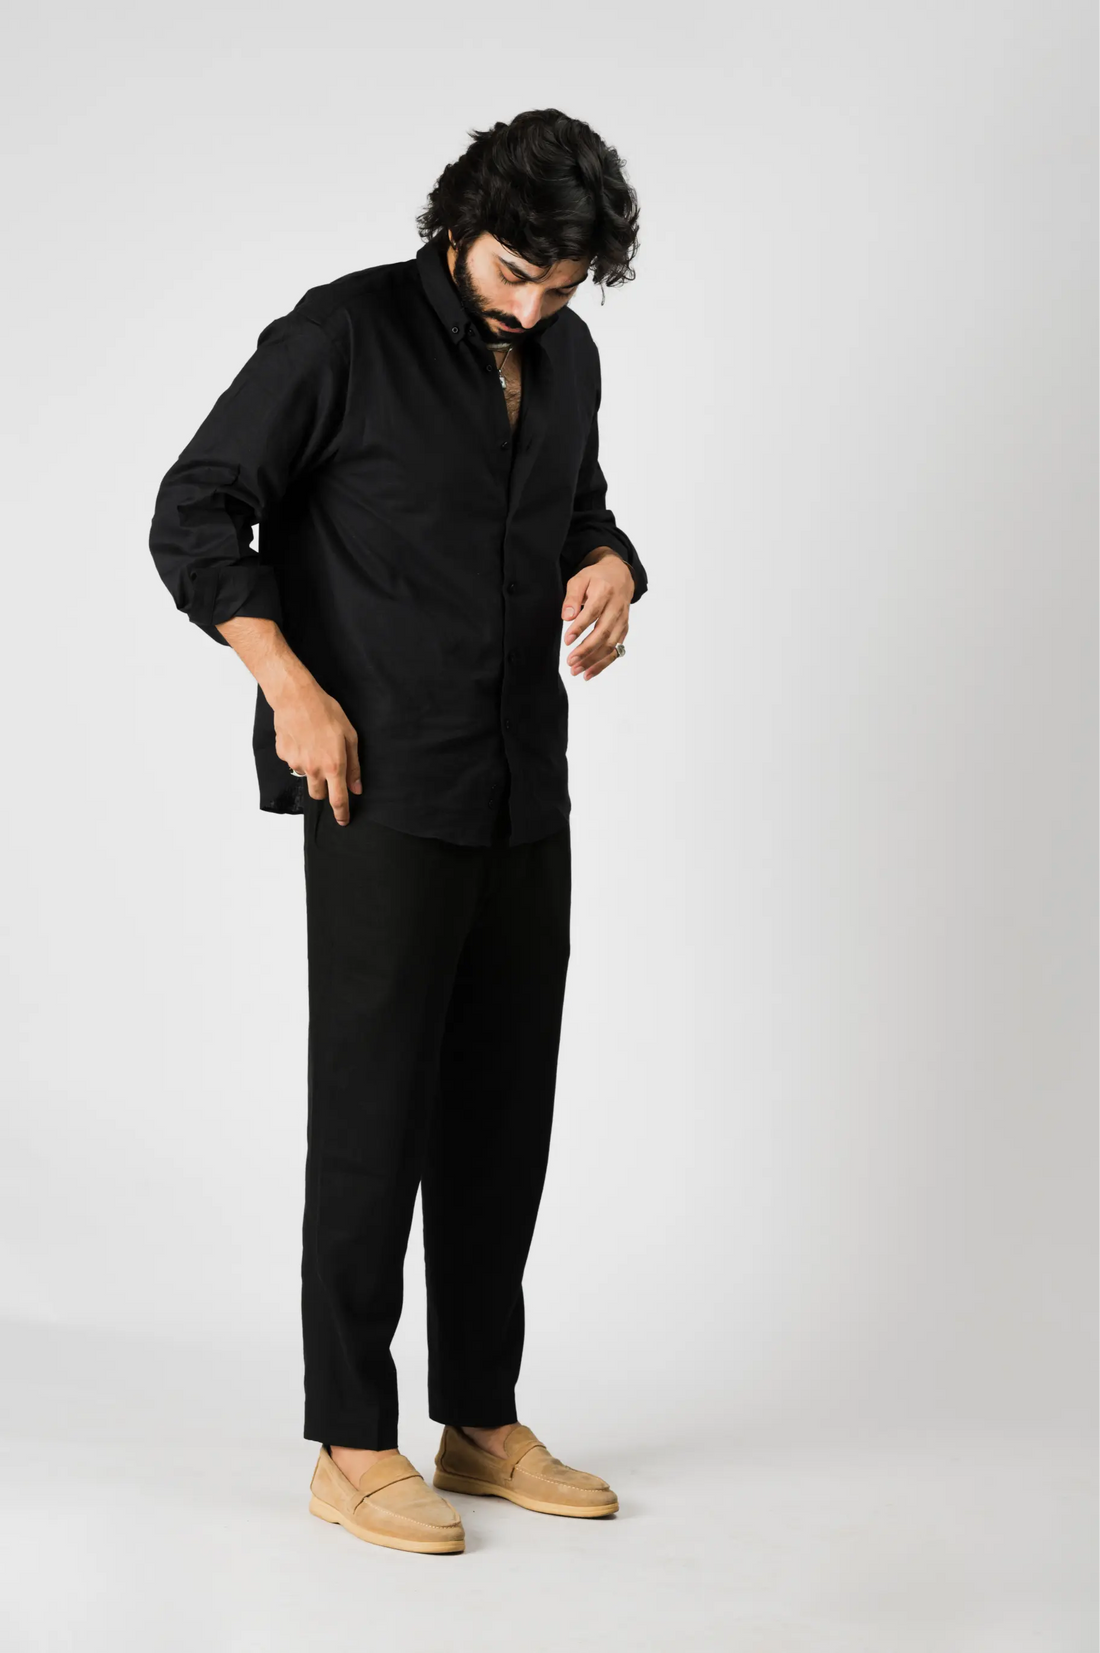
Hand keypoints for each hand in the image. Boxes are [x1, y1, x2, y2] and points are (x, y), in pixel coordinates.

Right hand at [271, 680, 361, 823]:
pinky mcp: (284, 755)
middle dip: (324, 789)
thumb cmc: (326, 713)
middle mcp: (313, 769)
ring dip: (311, 769)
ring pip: (305, 776)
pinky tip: (302, 737)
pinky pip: (293, 762)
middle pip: (318, 794)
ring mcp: (296, 763)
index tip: (343, 821)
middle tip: (328, 769)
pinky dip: (299, 755)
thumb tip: (356, 788)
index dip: (341, 813)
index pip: (338, 799)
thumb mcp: (350, 736)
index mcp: (333, 766)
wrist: (296, 698)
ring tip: (314, 744)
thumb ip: (353, 766)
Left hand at [561, 550, 632, 680]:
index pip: (592, 612)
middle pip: (603, 632)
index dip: (579, 628)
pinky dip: (604, 663)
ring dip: (594, 660)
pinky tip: (589, 672)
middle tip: (570, 661)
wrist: (620, 576)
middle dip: (586, 650)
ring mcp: (622, 620)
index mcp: (605, 592)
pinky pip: (616, 649)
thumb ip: (571, 597)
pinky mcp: (624, 629)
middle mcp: (616, 607)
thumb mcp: (580, 580)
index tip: (567, 640)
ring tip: (576, 670)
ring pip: (611, 644)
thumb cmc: (596, 578)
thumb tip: (567, 617)